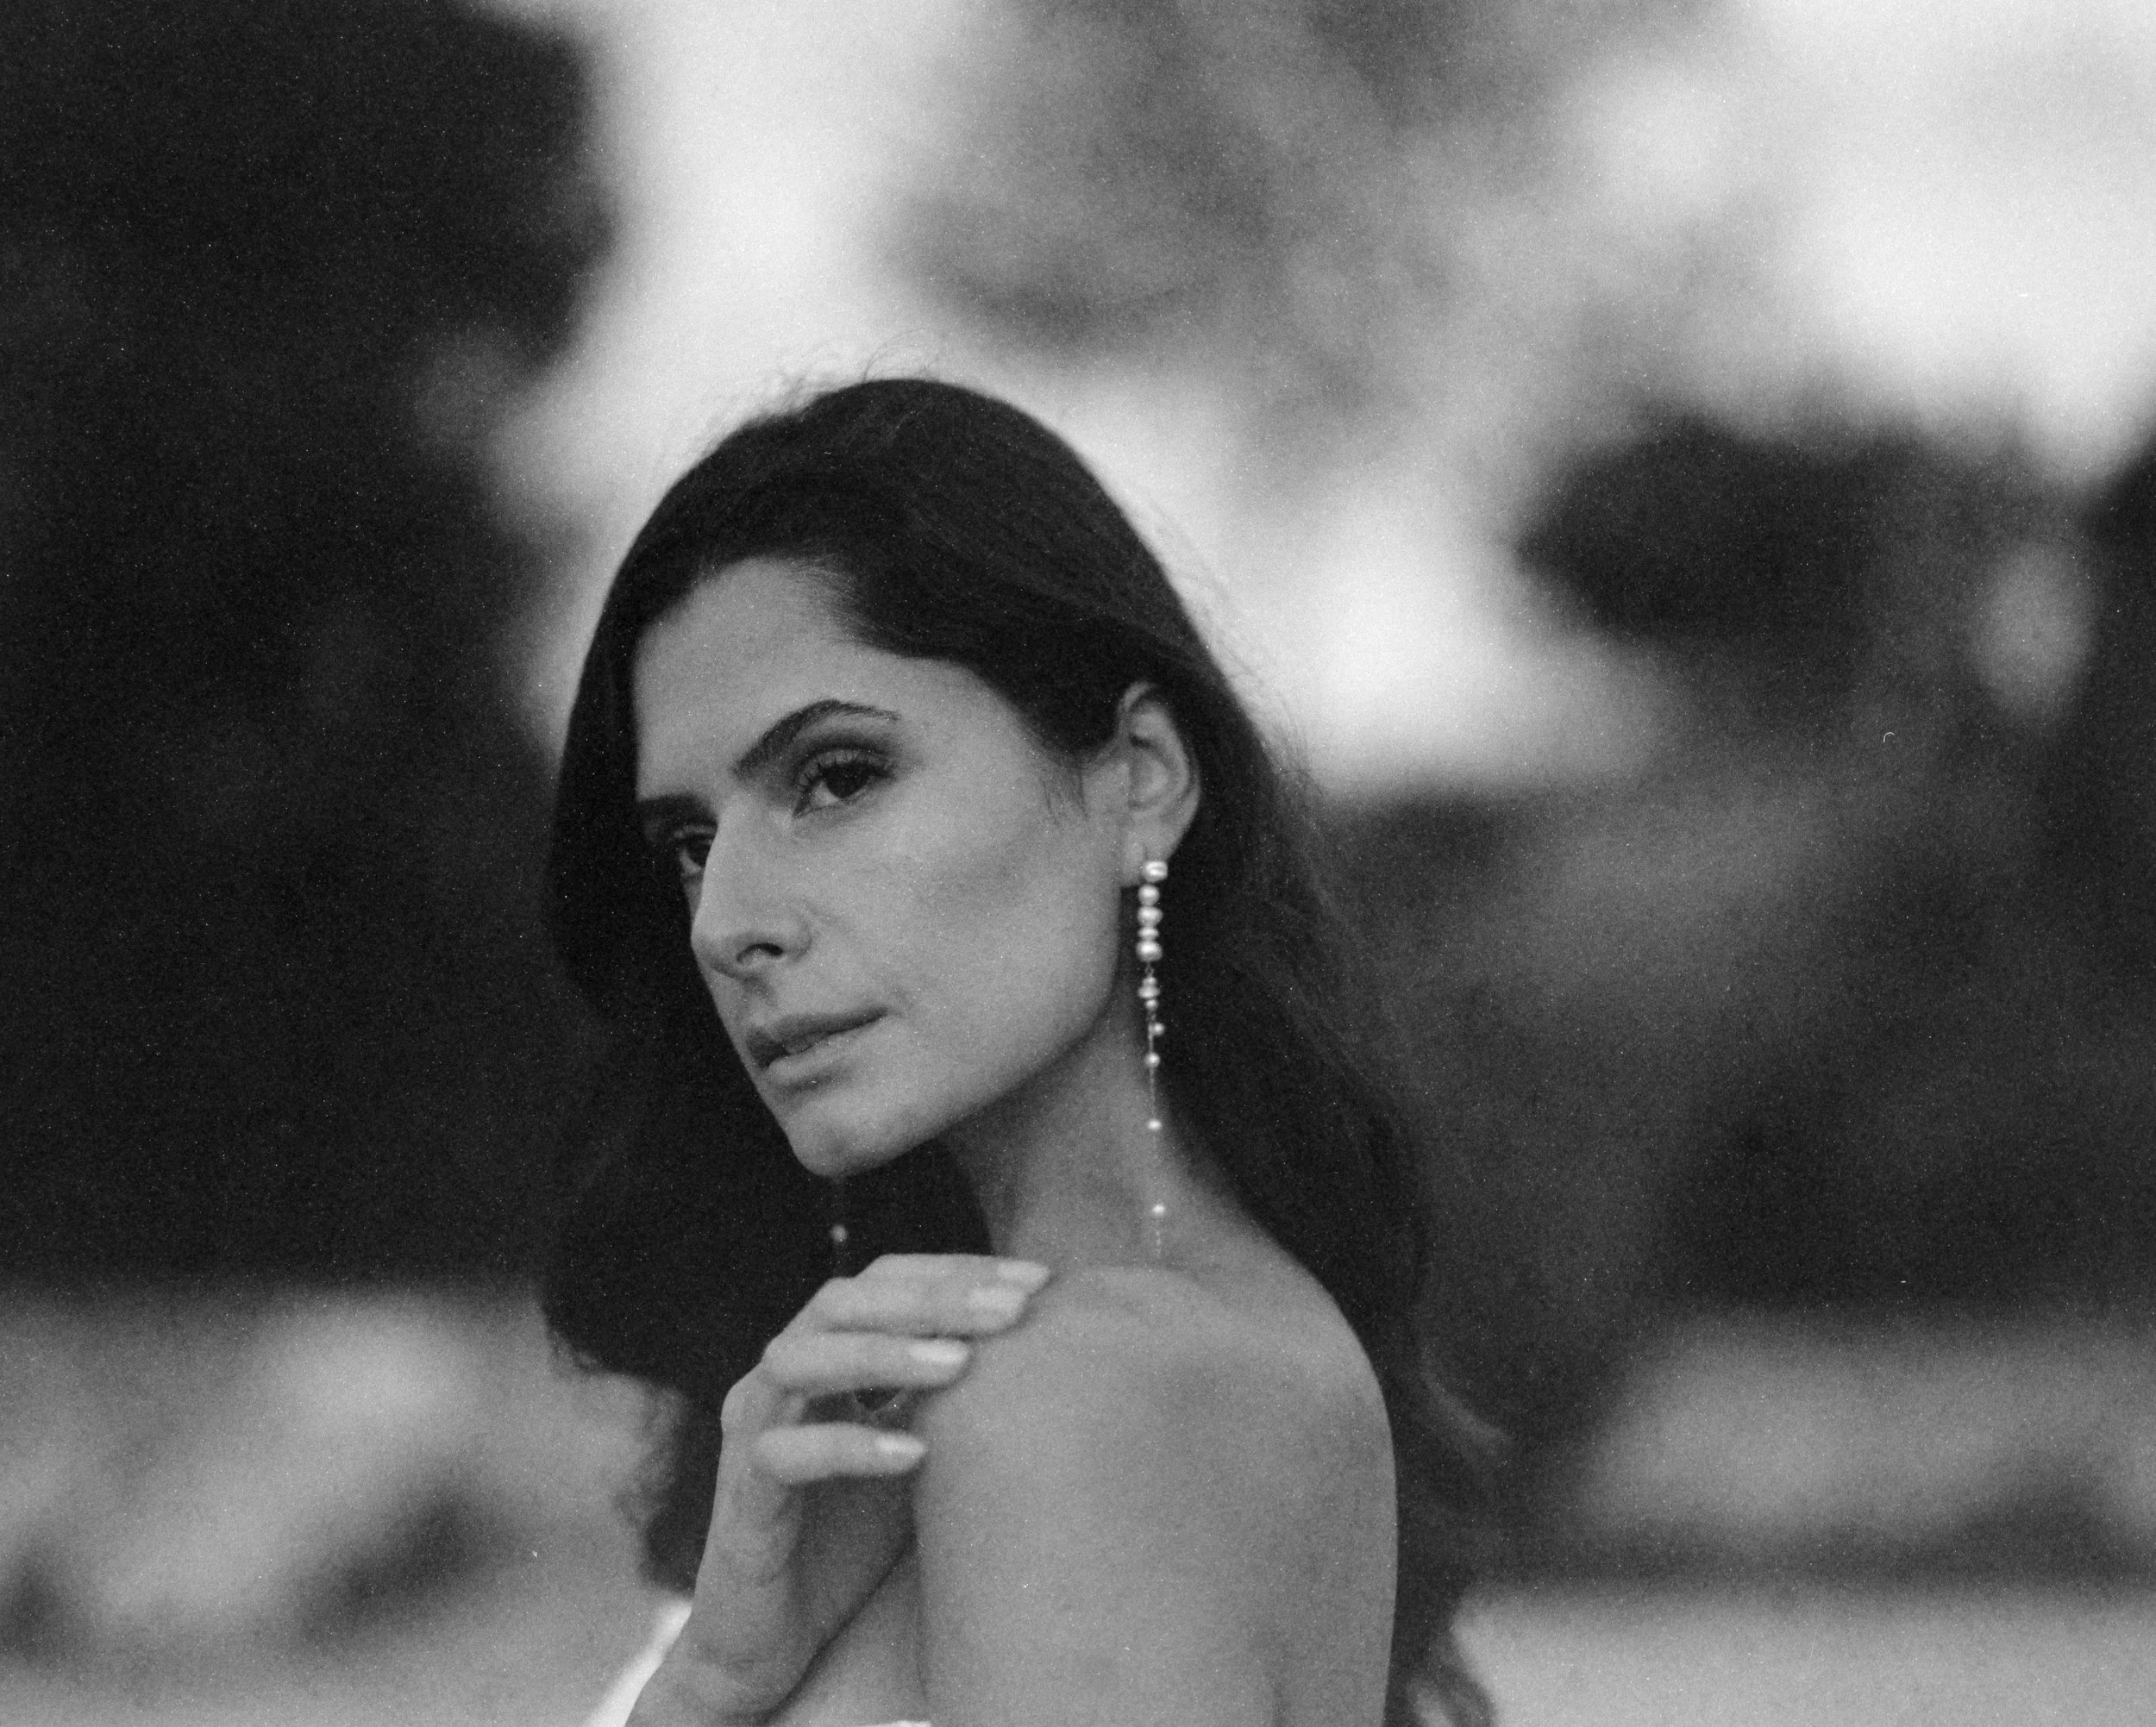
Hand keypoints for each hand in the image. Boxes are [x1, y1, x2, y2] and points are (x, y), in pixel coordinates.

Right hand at [629, 1254, 1050, 1724]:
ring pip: (798, 1361)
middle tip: (1010, 1308)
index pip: (883, 1279)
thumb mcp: (916, 1451)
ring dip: (882, 1354)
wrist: (772, 1640)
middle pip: (842, 1302)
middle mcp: (779, 1380)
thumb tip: (1054, 1354)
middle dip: (929, 1298)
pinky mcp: (741, 1502)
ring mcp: (751, 1434)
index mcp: (822, 1355)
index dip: (955, 1271)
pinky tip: (914, 1454)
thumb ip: (955, 1398)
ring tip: (960, 1363)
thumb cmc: (850, 1536)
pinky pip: (783, 1457)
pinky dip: (849, 1447)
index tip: (1038, 1280)